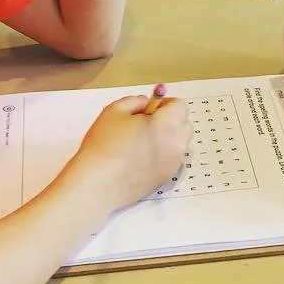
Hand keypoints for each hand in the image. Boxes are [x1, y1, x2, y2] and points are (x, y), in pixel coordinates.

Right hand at [71, 94, 191, 212]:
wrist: (99, 182)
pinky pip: (171, 159)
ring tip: (141, 142)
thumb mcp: (116, 110)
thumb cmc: (105, 145)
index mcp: (168, 125)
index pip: (181, 106)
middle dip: (170, 120)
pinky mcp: (166, 178)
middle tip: (145, 124)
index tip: (149, 109)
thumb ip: (136, 101)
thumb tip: (147, 104)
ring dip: (167, 137)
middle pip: (184, 124)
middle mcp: (176, 145)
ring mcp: (173, 164)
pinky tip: (140, 158)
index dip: (165, 104)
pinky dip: (162, 154)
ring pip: (178, 143)